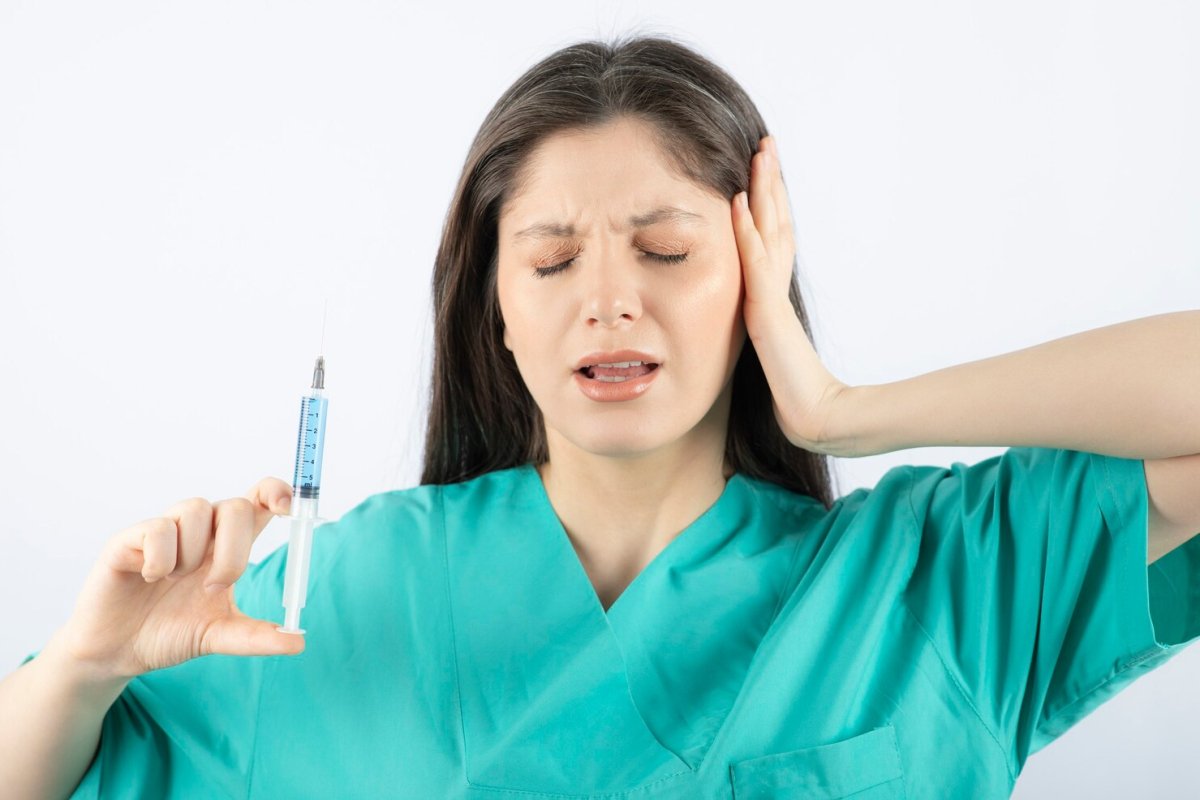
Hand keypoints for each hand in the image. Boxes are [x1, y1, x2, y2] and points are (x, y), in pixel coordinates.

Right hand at [50, 478, 301, 681]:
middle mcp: (201, 532)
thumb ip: (257, 636)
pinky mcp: (130, 539)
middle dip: (235, 549)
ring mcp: (166, 532)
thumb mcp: (219, 636)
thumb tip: (298, 642)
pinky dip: (161, 559)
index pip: (258, 500)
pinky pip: (158, 529)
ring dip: (193, 554)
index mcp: (227, 546)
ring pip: (196, 509)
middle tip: (217, 585)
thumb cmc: (169, 632)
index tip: (287, 507)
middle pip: (235, 506)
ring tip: (175, 582)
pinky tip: (149, 579)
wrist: (117, 652)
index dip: (276, 492)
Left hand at [731, 134, 849, 453]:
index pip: (772, 238)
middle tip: (767, 143)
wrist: (817, 416)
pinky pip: (754, 262)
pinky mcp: (767, 310)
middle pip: (777, 221)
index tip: (759, 172)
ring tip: (760, 152)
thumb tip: (755, 332)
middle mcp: (776, 287)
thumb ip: (762, 335)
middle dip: (771, 181)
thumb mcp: (769, 353)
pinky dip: (747, 231)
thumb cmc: (796, 394)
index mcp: (772, 295)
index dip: (768, 203)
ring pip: (770, 230)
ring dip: (764, 189)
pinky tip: (739, 201)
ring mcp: (773, 295)